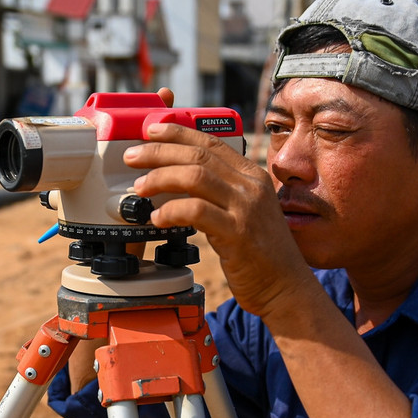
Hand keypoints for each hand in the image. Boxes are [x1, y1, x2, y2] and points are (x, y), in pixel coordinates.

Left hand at [122, 109, 317, 321]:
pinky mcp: (238, 233)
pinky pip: (196, 211)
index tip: (151, 130)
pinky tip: (157, 219)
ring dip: (160, 178)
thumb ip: (221, 193)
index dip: (177, 133)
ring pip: (195, 176)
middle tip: (132, 157)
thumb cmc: (260, 253)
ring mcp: (246, 208)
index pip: (211, 143)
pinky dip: (171, 211)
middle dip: (159, 152)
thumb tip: (178, 180)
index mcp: (252, 176)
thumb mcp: (245, 212)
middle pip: (198, 155)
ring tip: (140, 188)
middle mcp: (251, 186)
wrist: (285, 287)